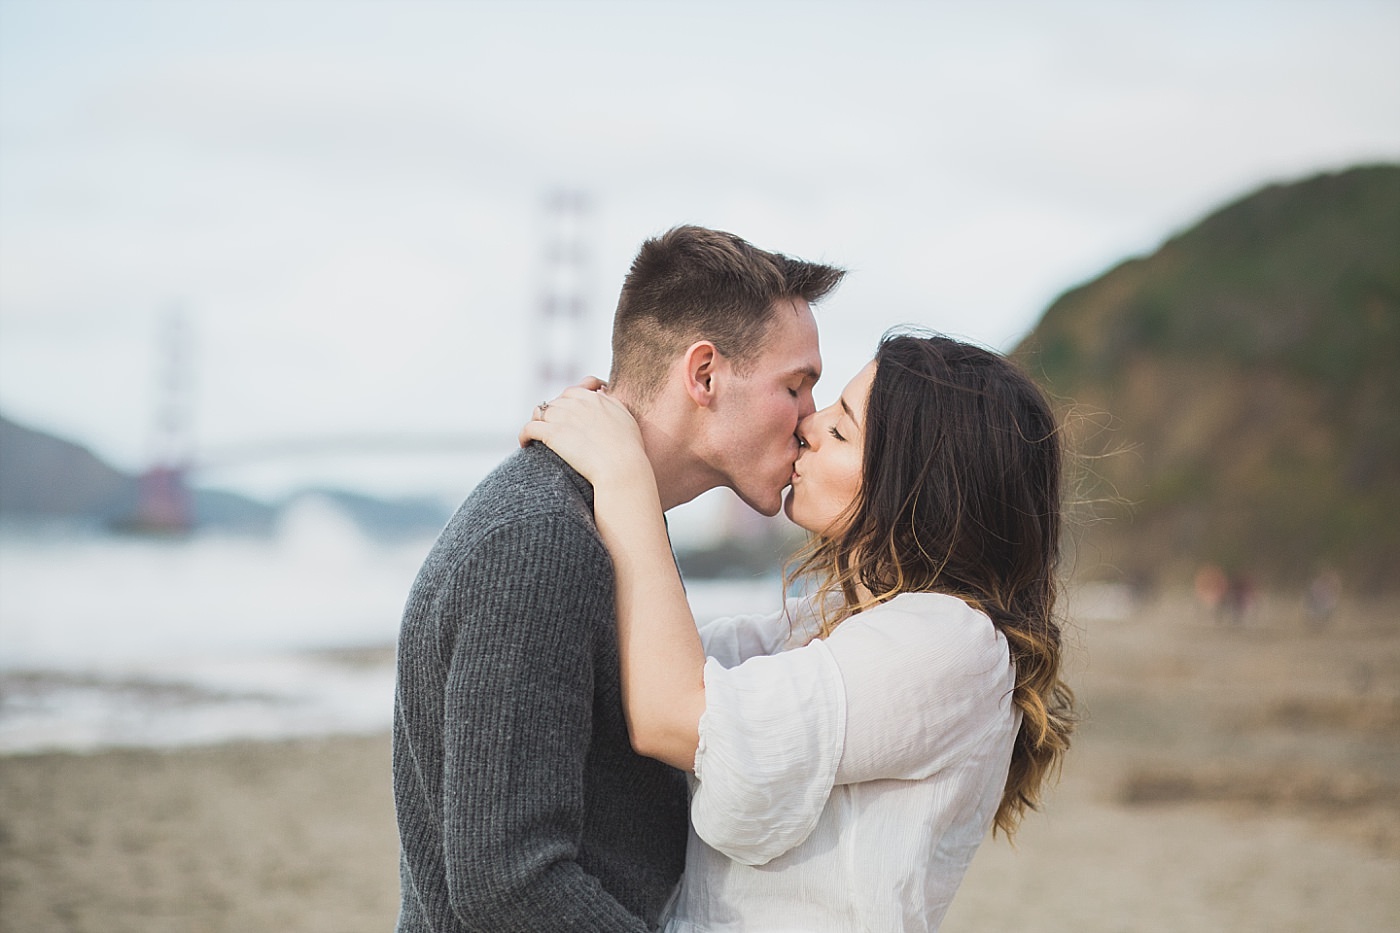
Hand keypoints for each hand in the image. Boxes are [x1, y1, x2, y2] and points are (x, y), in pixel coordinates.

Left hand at [519, 382, 651, 489]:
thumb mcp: (625, 417)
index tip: (565, 416)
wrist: (622, 468)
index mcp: (594, 398)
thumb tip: (600, 392)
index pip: (572, 393)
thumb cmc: (628, 449)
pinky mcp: (552, 433)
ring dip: (537, 422)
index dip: (566, 404)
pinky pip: (529, 427)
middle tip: (550, 430)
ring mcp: (563, 417)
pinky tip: (525, 444)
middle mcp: (577, 403)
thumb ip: (611, 401)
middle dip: (551, 414)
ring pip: (540, 412)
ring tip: (536, 436)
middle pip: (554, 402)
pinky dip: (524, 434)